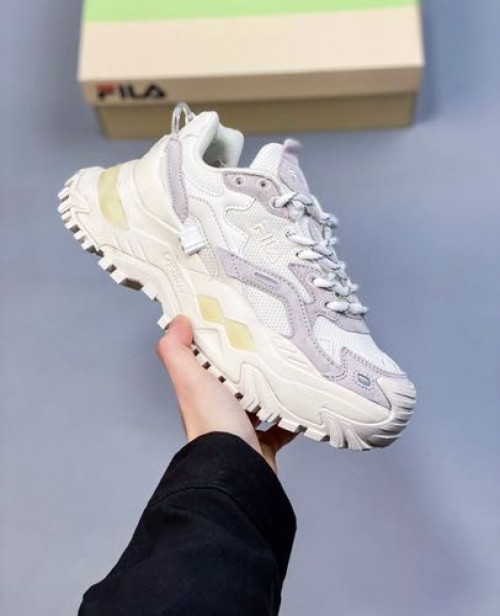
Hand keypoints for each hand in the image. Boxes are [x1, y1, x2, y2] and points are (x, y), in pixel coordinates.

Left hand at [157, 316, 294, 472]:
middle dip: (248, 368)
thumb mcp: (191, 380)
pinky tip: (300, 407)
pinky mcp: (261, 446)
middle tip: (268, 346)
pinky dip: (290, 420)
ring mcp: (240, 431)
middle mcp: (217, 413)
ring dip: (270, 393)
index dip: (214, 345)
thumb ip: (177, 351)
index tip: (231, 326)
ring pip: (257, 406)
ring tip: (287, 373)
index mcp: (200, 394)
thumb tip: (176, 324)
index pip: (204, 364)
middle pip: (233, 384)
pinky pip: (279, 430)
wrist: (237, 469)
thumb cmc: (213, 426)